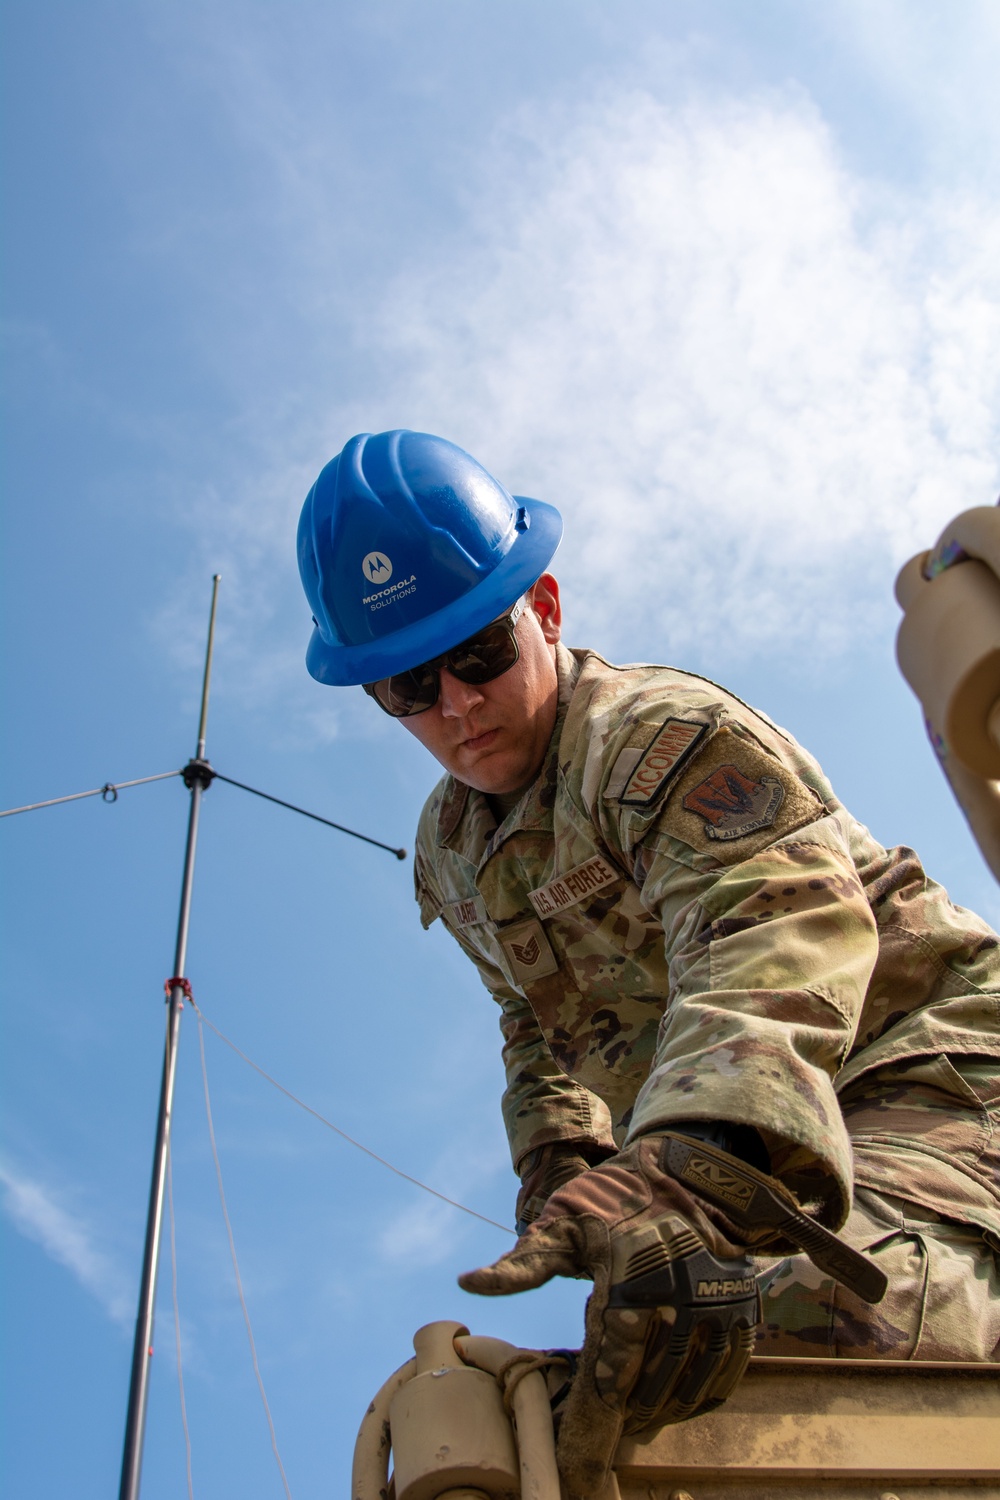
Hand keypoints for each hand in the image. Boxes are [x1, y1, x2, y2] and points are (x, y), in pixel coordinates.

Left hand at [462, 1132, 886, 1497]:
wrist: (679, 1176)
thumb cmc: (607, 1204)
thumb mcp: (559, 1224)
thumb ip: (520, 1263)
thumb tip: (468, 1283)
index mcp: (629, 1264)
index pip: (617, 1345)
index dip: (606, 1391)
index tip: (594, 1426)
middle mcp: (679, 1281)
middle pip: (656, 1370)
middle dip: (635, 1406)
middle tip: (616, 1430)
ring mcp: (715, 1294)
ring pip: (692, 1374)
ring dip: (669, 1405)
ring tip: (644, 1420)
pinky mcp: (740, 1303)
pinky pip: (726, 1365)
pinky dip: (705, 1393)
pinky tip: (681, 1402)